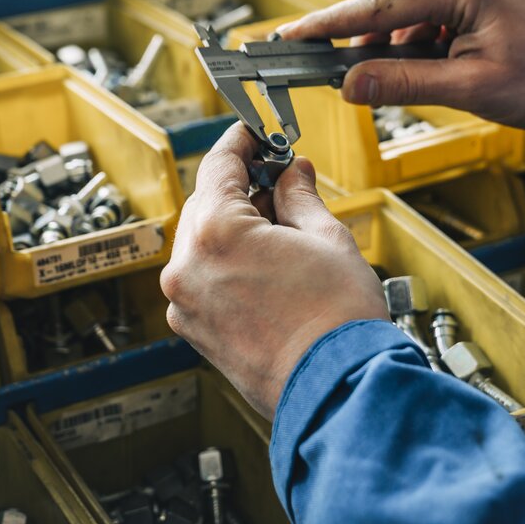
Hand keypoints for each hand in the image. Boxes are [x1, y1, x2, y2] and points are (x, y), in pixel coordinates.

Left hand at [160, 123, 387, 419]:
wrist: (337, 389)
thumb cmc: (336, 322)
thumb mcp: (326, 237)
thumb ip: (299, 196)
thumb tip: (292, 174)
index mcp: (215, 233)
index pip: (218, 166)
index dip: (241, 143)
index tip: (254, 134)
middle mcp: (188, 268)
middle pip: (207, 204)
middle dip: (243, 189)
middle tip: (280, 179)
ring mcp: (187, 304)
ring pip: (203, 243)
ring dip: (237, 227)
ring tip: (284, 225)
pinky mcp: (196, 332)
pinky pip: (206, 279)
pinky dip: (230, 262)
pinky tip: (269, 261)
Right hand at [278, 0, 524, 129]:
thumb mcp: (470, 87)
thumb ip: (405, 84)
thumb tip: (349, 86)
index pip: (378, 6)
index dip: (328, 23)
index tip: (288, 35)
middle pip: (386, 9)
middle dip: (356, 44)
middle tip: (316, 68)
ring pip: (403, 19)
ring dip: (392, 53)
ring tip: (402, 84)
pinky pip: (424, 21)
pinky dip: (414, 48)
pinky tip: (425, 72)